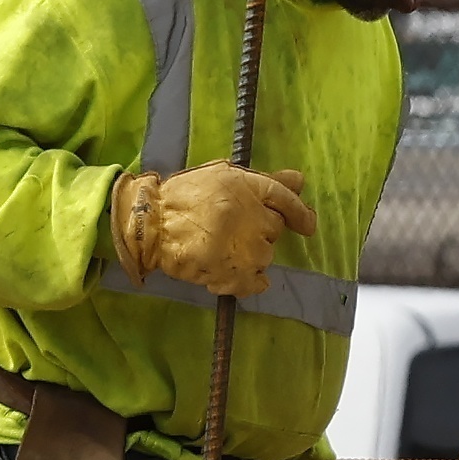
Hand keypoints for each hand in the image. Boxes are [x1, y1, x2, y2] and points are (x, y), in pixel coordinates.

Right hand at [114, 161, 315, 298]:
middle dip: (259, 231)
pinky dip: (249, 281)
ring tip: (222, 250)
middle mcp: (253, 217)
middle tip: (230, 230)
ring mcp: (245, 249)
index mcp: (249, 188)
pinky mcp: (234, 274)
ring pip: (265, 256)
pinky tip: (230, 274)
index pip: (285, 199)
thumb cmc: (183, 197)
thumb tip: (300, 180)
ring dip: (250, 255)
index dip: (299, 213)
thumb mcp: (223, 176)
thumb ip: (264, 181)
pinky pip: (256, 283)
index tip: (307, 225)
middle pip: (274, 230)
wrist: (151, 225)